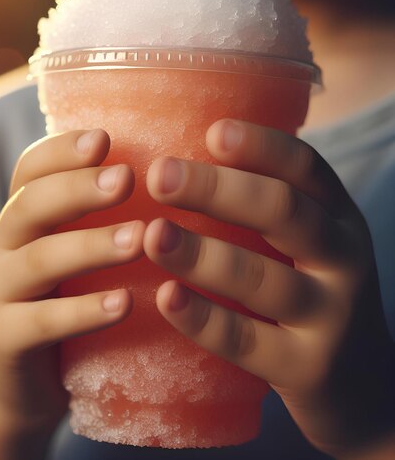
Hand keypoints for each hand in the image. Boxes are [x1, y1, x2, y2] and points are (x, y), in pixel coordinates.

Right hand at [0, 129, 144, 433]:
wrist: (32, 378)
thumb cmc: (70, 297)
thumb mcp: (80, 248)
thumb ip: (103, 212)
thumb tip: (167, 168)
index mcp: (21, 213)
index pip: (30, 169)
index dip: (61, 150)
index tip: (105, 139)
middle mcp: (2, 242)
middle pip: (30, 204)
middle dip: (78, 189)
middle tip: (126, 179)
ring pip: (38, 260)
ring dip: (90, 246)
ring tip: (139, 239)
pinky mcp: (3, 337)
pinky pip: (42, 322)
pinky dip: (83, 311)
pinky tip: (124, 303)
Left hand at [144, 119, 394, 457]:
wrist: (362, 383)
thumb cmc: (311, 291)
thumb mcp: (306, 240)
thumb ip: (262, 204)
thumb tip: (182, 161)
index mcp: (336, 215)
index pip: (304, 168)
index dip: (261, 147)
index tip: (212, 133)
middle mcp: (342, 257)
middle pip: (283, 212)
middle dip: (218, 190)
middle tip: (160, 175)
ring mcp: (331, 316)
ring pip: (263, 279)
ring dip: (203, 255)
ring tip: (153, 234)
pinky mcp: (308, 370)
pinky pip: (248, 342)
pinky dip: (205, 318)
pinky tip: (167, 298)